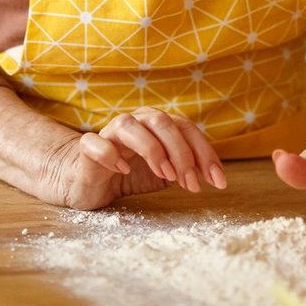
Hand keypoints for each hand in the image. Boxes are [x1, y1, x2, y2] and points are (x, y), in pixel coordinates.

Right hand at [46, 107, 227, 210]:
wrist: (88, 180)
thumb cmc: (129, 173)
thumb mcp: (164, 173)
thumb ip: (184, 169)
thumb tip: (214, 176)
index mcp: (157, 125)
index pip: (186, 128)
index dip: (205, 153)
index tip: (218, 181)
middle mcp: (136, 122)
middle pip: (162, 122)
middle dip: (182, 154)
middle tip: (191, 184)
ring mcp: (109, 133)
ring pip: (130, 125)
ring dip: (152, 149)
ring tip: (165, 176)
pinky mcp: (87, 148)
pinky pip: (95, 142)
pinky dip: (110, 153)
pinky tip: (122, 169)